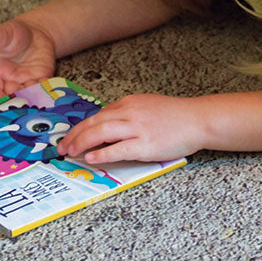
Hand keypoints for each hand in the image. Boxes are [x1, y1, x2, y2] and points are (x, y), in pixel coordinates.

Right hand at [0, 18, 57, 98]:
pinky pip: (43, 87)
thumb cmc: (13, 34)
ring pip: (28, 94)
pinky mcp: (41, 77)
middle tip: (24, 99)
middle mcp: (10, 81)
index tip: (3, 101)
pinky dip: (46, 90)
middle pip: (12, 96)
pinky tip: (49, 91)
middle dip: (17, 99)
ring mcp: (26, 80)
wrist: (34, 32)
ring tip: (37, 95)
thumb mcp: (5, 34)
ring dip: (33, 97)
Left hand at [57, 94, 204, 163]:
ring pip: (101, 132)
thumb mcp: (149, 107)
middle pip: (94, 122)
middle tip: (62, 147)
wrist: (199, 119)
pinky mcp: (146, 144)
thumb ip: (129, 115)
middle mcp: (131, 112)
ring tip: (70, 153)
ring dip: (81, 143)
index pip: (98, 115)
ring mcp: (138, 128)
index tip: (70, 137)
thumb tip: (108, 129)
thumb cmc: (177, 116)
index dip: (81, 127)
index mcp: (130, 102)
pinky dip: (102, 153)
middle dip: (74, 136)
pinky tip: (91, 158)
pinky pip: (119, 148)